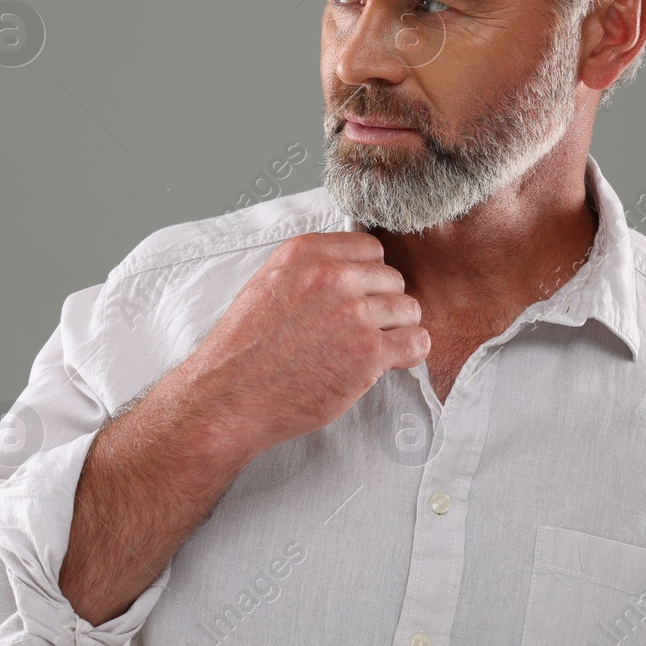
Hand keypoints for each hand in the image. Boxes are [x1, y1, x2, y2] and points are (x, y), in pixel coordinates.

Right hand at [171, 231, 428, 460]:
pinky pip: (417, 342)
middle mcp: (332, 276)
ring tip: (370, 349)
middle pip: (392, 278)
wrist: (228, 398)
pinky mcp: (367, 353)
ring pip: (408, 309)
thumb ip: (310, 270)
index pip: (369, 247)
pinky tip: (387, 363)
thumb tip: (350, 270)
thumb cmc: (243, 350)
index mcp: (305, 253)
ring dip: (396, 330)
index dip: (367, 276)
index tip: (357, 297)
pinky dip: (409, 354)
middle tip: (360, 331)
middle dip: (382, 304)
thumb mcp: (267, 285)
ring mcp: (353, 314)